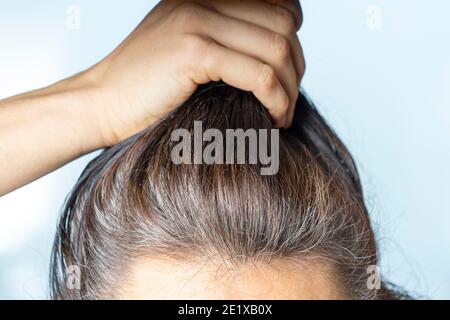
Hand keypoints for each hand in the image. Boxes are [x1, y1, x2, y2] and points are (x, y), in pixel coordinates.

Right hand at [85, 0, 304, 146]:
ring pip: (276, 49)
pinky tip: (274, 118)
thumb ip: (222, 40)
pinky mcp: (193, 52)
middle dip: (297, 67)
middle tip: (289, 100)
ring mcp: (197, 22)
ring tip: (283, 115)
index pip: (277, 3)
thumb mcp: (184, 49)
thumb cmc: (144, 88)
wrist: (100, 103)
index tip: (288, 74)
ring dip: (290, 88)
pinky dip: (276, 100)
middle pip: (283, 24)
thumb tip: (272, 55)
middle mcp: (203, 0)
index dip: (294, 39)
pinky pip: (259, 75)